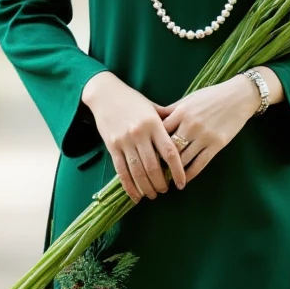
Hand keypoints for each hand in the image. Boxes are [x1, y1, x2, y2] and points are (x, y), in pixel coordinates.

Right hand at [82, 71, 185, 201]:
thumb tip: (184, 136)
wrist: (105, 93)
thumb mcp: (152, 107)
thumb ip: (167, 122)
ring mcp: (124, 141)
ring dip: (146, 187)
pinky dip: (129, 186)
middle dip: (161, 183)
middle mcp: (139, 133)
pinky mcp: (112, 147)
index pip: (169, 152)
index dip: (177, 170)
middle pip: (153, 167)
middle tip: (165, 191)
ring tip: (153, 195)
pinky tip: (136, 195)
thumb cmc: (133, 100)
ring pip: (137, 172)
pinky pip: (121, 171)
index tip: (182, 183)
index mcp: (153, 123)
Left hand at [161, 72, 272, 184]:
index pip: (159, 133)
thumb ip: (171, 110)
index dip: (151, 146)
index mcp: (181, 112)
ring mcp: (204, 135)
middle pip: (169, 148)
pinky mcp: (217, 144)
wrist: (238, 96)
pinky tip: (184, 180)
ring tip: (166, 180)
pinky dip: (190, 174)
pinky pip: (200, 163)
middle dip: (160, 163)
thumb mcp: (189, 99)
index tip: (146, 156)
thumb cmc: (211, 96)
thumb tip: (152, 118)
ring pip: (183, 159)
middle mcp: (190, 124)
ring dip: (174, 172)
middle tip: (152, 173)